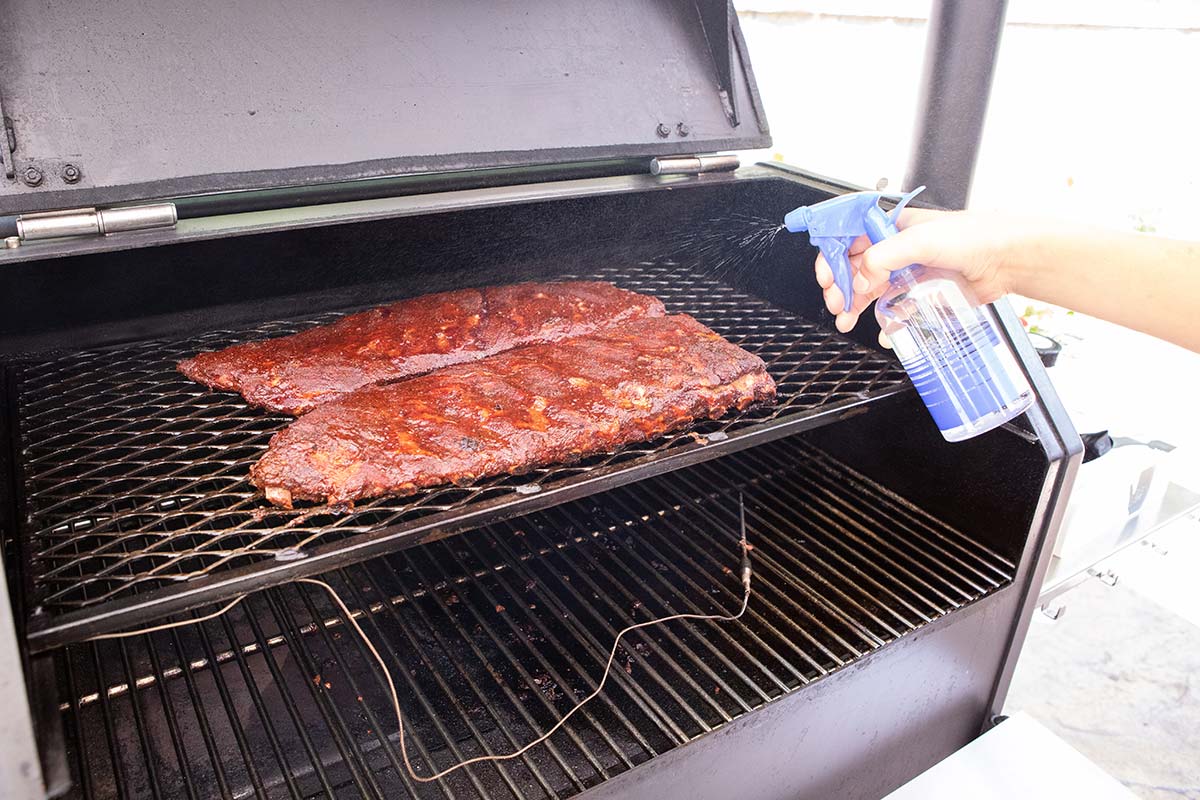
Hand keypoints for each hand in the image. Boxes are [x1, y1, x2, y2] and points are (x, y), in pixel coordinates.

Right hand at [813, 208, 1019, 344]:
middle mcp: (897, 247)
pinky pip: (893, 305)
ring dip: (854, 304)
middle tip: (836, 302)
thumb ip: (884, 257)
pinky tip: (880, 327)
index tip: (827, 277)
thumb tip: (859, 281)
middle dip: (840, 286)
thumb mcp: (920, 240)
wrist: (1007, 259)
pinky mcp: (920, 291)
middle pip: (855, 267)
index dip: (834, 257)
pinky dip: (882, 317)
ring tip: (846, 319)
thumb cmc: (974, 237)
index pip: (850, 238)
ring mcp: (908, 270)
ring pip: (870, 288)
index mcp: (892, 225)